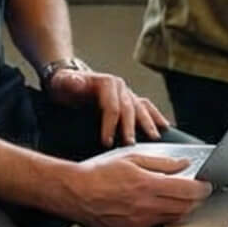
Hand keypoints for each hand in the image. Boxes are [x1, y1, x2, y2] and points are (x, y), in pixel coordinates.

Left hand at [45, 63, 167, 145]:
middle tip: (131, 145)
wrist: (69, 82)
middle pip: (129, 109)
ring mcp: (127, 94)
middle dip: (131, 128)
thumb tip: (76, 81)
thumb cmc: (64, 85)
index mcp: (107, 83)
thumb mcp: (62, 82)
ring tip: (155, 138)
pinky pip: (146, 107)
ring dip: (149, 123)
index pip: (112, 106)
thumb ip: (69, 82)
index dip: (110, 125)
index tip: (107, 141)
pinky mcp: (130, 100)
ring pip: (141, 108)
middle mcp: (121, 87)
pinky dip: (156, 116)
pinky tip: (165, 126)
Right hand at [68, 149, 208, 226]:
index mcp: (147, 186)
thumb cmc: (99, 174)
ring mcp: (139, 224)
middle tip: (196, 192)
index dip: (202, 189)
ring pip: (172, 219)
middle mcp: (145, 208)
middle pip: (184, 208)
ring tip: (176, 199)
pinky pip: (154, 226)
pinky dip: (159, 217)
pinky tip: (151, 208)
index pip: (188, 192)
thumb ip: (162, 163)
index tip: (206, 186)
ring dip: (180, 210)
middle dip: (195, 200)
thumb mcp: (132, 158)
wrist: (75, 194)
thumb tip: (183, 165)